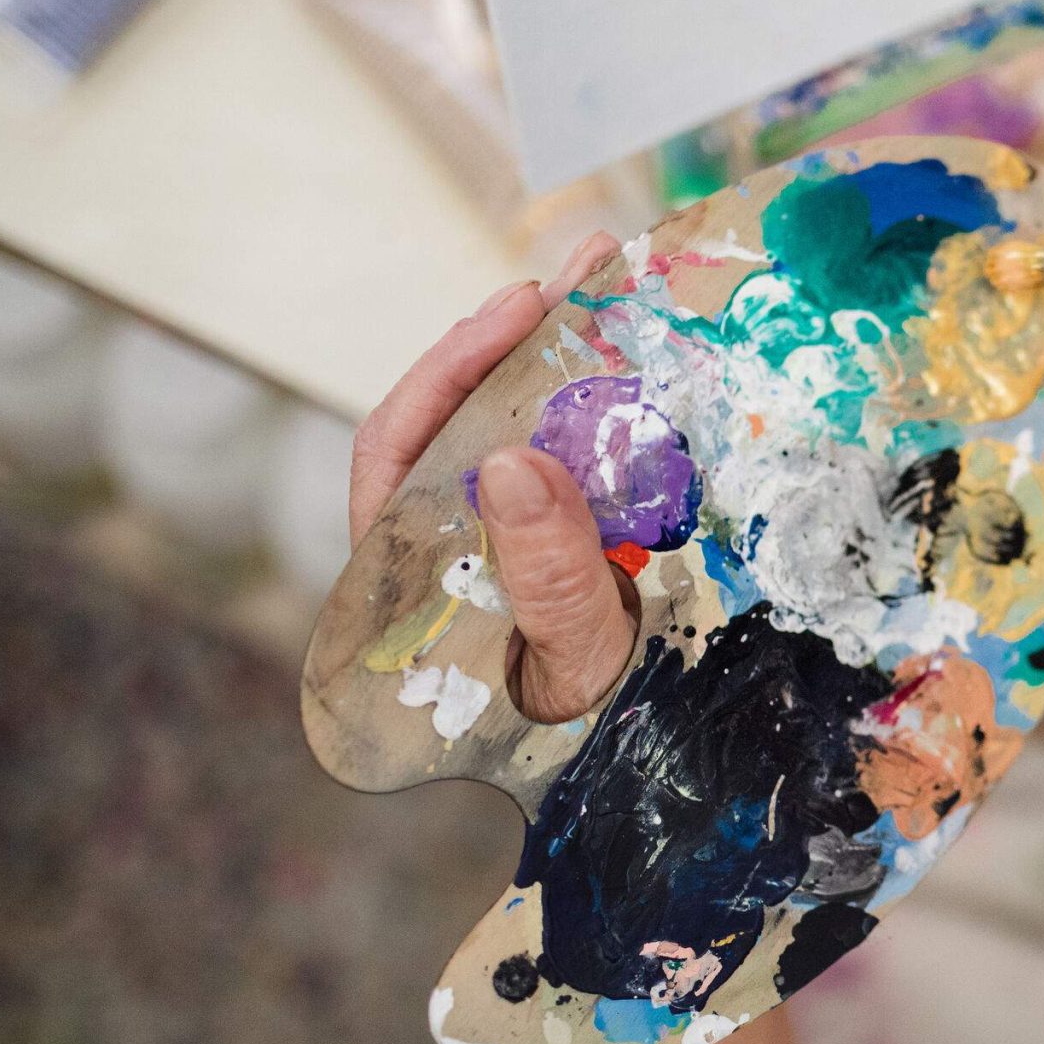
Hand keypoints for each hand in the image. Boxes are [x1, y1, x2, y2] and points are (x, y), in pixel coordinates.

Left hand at [348, 234, 636, 721]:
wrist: (643, 770)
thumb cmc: (588, 731)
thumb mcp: (572, 654)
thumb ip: (547, 572)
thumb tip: (510, 462)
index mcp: (411, 570)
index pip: (400, 443)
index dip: (451, 369)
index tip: (517, 311)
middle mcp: (448, 541)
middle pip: (460, 418)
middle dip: (517, 342)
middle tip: (583, 272)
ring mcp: (506, 536)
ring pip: (518, 428)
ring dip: (565, 360)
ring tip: (616, 288)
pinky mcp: (561, 537)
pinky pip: (569, 456)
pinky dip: (600, 405)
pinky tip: (641, 360)